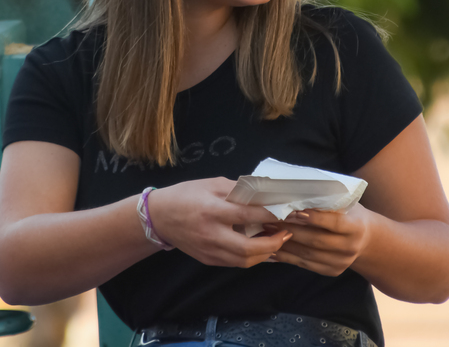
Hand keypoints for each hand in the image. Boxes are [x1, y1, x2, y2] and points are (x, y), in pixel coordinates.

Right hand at [147, 177, 291, 267]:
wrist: (159, 217)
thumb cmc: (186, 194)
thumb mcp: (212, 184)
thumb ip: (238, 190)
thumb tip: (264, 193)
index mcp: (212, 211)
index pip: (248, 215)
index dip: (271, 215)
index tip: (290, 212)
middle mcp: (211, 234)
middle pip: (248, 248)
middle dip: (273, 243)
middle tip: (287, 233)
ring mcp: (209, 251)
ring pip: (244, 261)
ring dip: (265, 253)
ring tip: (278, 240)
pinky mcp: (208, 260)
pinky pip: (235, 263)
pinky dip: (252, 257)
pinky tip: (262, 248)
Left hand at [263, 204, 371, 275]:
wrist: (366, 240)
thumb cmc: (350, 214)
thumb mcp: (345, 204)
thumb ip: (327, 202)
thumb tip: (296, 194)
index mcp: (355, 227)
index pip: (333, 223)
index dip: (314, 218)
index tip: (294, 210)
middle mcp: (349, 247)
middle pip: (316, 240)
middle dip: (290, 230)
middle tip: (269, 220)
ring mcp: (340, 262)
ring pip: (307, 254)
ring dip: (284, 244)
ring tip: (266, 233)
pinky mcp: (331, 271)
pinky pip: (305, 265)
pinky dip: (287, 257)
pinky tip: (271, 249)